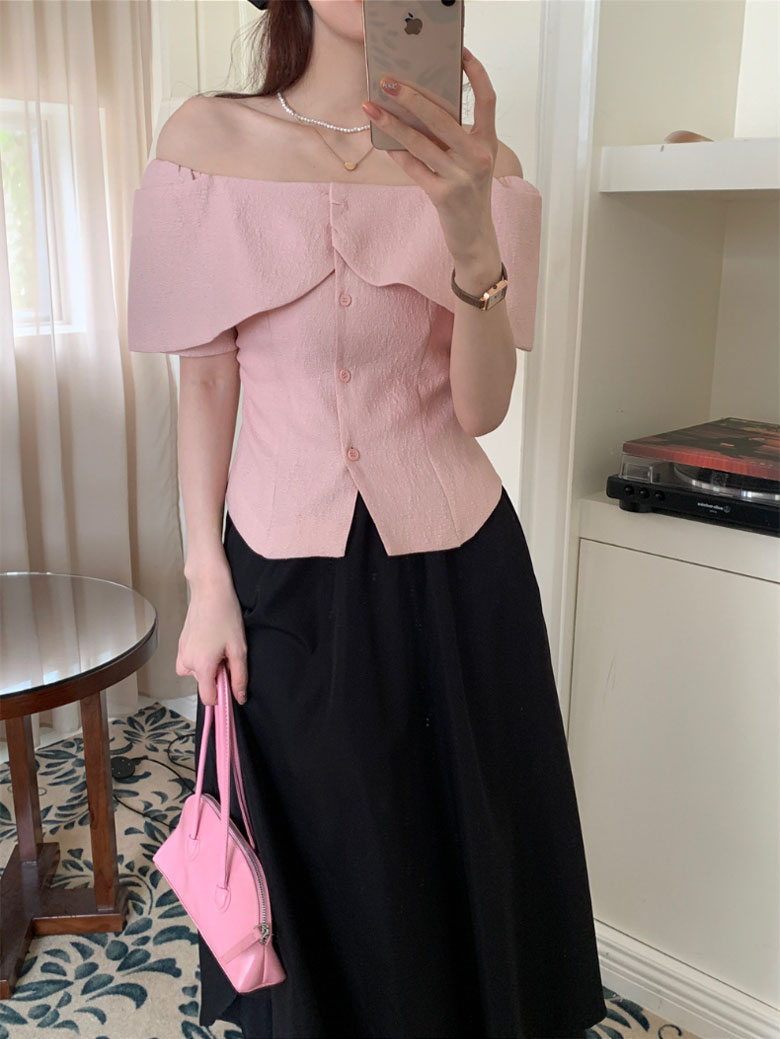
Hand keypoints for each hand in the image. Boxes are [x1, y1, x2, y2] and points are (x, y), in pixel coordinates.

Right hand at [175, 571, 247, 705]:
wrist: (210, 590)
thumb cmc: (225, 614)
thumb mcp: (239, 649)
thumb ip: (239, 677)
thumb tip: (239, 697)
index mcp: (201, 665)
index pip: (208, 699)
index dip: (222, 696)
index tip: (231, 686)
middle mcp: (186, 662)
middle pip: (204, 683)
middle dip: (217, 674)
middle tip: (227, 653)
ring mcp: (181, 652)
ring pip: (197, 672)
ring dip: (209, 665)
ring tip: (219, 645)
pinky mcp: (180, 644)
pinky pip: (191, 661)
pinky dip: (201, 657)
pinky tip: (211, 640)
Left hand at [361, 47, 499, 262]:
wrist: (474, 236)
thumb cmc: (469, 191)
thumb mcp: (471, 160)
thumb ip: (455, 135)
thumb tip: (419, 105)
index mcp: (488, 142)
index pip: (488, 99)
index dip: (476, 73)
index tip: (460, 52)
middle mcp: (478, 158)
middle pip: (442, 117)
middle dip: (412, 96)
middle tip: (388, 81)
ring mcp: (460, 178)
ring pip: (421, 142)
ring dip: (392, 122)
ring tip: (370, 107)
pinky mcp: (442, 196)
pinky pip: (413, 167)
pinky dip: (396, 152)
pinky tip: (381, 140)